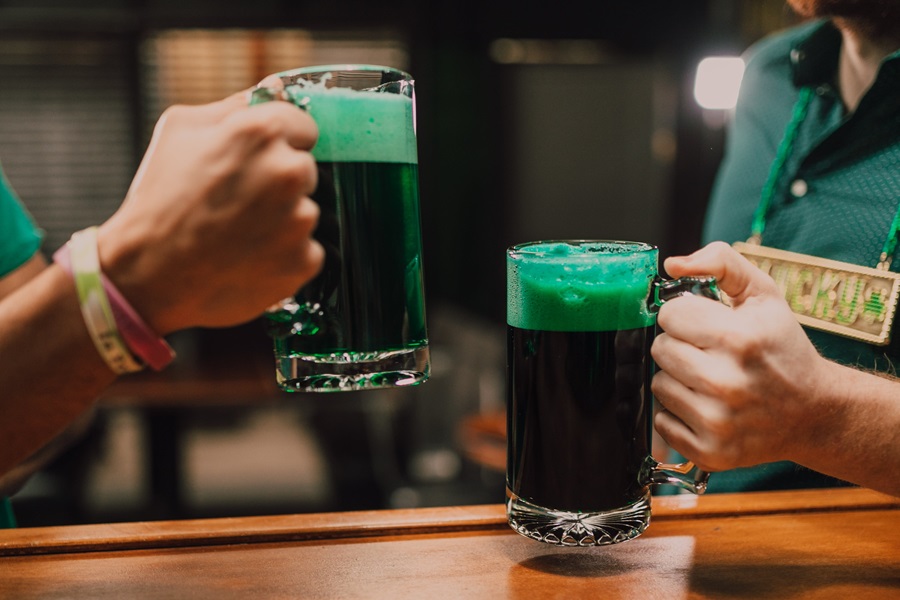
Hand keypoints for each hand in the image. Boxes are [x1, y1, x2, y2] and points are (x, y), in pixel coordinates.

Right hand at [96, 86, 322, 333]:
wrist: (148, 275)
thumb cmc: (159, 200)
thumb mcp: (180, 131)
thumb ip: (233, 106)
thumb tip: (273, 87)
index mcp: (261, 133)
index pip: (304, 126)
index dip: (280, 142)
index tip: (257, 160)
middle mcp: (288, 172)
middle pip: (305, 170)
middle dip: (279, 182)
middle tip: (239, 201)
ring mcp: (300, 220)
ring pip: (305, 211)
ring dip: (282, 220)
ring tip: (238, 233)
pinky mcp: (304, 259)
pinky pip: (306, 250)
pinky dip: (284, 256)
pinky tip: (249, 257)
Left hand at [650, 242, 831, 471]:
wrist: (815, 413)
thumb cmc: (783, 348)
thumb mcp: (763, 294)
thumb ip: (720, 263)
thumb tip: (673, 265)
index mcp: (739, 339)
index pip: (669, 315)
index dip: (684, 315)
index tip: (704, 324)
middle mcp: (727, 383)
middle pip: (660, 349)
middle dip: (680, 346)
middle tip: (709, 352)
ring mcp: (718, 422)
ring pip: (659, 385)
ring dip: (678, 379)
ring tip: (711, 379)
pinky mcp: (710, 452)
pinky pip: (661, 421)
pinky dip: (679, 413)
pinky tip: (708, 407)